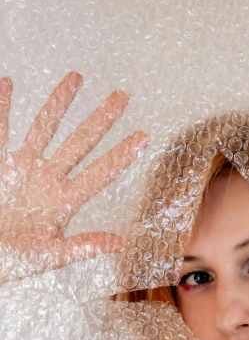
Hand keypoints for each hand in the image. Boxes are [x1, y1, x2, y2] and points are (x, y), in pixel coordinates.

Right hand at [0, 71, 148, 282]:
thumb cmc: (13, 261)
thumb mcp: (49, 256)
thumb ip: (83, 246)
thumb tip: (122, 243)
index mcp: (64, 202)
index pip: (100, 174)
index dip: (121, 155)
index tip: (144, 137)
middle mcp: (48, 180)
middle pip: (80, 143)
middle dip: (101, 120)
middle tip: (123, 97)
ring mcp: (23, 168)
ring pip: (45, 127)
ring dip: (60, 103)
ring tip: (77, 77)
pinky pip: (0, 130)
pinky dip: (2, 107)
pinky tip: (9, 83)